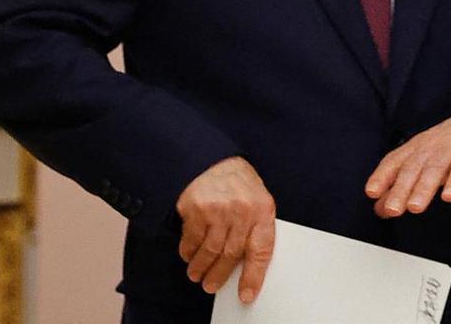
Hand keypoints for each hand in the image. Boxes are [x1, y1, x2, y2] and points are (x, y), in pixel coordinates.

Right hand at [175, 156, 276, 303]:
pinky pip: (192, 238)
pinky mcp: (196, 207)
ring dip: (201, 267)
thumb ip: (254, 227)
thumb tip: (247, 264)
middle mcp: (242, 210)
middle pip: (231, 254)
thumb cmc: (236, 181)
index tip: (245, 294)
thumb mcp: (255, 199)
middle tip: (211, 285)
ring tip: (196, 274)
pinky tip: (187, 254)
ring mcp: (218, 209)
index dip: (253, 277)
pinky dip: (188, 250)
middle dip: (219, 275)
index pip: (261, 251)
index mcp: (262, 210)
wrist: (210, 156)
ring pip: (210, 250)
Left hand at [365, 116, 450, 218]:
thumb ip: (401, 186)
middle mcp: (428, 148)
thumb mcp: (423, 163)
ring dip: (423, 189)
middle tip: (392, 209)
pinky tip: (449, 196)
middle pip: (411, 169)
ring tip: (415, 208)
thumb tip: (380, 209)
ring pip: (434, 170)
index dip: (381, 176)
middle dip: (400, 189)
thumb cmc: (447, 148)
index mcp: (414, 149)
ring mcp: (450, 150)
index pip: (393, 161)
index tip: (371, 193)